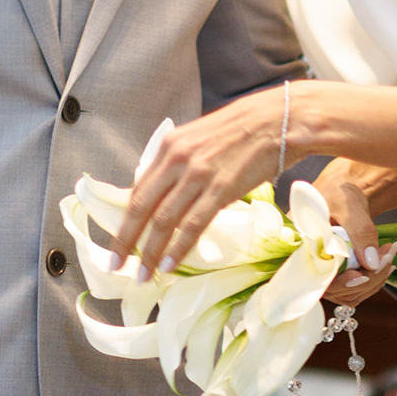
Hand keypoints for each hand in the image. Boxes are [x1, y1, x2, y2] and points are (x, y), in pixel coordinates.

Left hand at [114, 87, 286, 276]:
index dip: (125, 219)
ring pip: (164, 220)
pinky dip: (178, 248)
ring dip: (150, 252)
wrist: (280, 120)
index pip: (139, 189)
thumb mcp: (199, 140)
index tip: (119, 241)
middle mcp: (177, 159)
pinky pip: (192, 224)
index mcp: (169, 146)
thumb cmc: (244, 130)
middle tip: (116, 265)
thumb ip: (180, 164)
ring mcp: (198, 174)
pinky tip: (169, 265)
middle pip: (142, 207)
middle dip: (126, 240)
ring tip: (144, 275)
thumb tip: (167, 194)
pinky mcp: (221, 189)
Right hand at [318, 161, 394, 299]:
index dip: (337, 282)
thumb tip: (371, 263)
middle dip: (365, 279)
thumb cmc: (338, 191)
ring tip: (388, 256)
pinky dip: (372, 280)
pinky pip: (353, 288)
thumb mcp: (349, 206)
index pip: (313, 278)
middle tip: (385, 258)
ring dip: (372, 280)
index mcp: (299, 245)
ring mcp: (321, 270)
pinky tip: (384, 263)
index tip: (361, 276)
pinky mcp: (335, 273)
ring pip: (346, 293)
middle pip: (333, 289)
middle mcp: (306, 262)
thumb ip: (360, 233)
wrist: (343, 189)